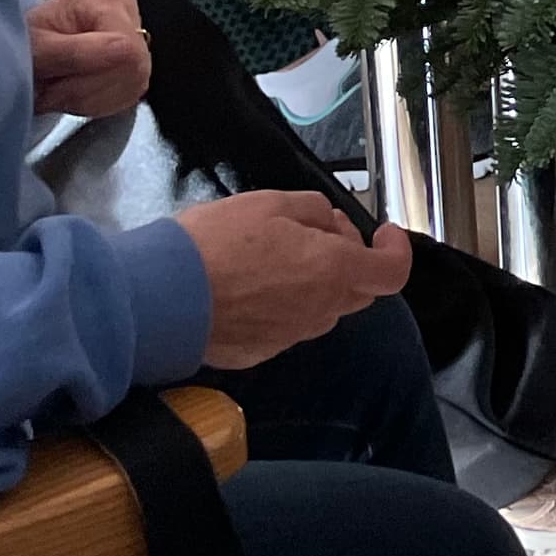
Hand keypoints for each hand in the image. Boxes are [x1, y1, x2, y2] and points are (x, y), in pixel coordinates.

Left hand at [27, 0, 150, 117]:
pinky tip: (77, 93)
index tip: (56, 85)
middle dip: (89, 90)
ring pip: (135, 82)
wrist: (17, 55)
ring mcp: (135, 33)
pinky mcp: (136, 60)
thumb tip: (125, 54)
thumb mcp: (37, 50)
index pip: (126, 48)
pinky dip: (100, 102)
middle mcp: (125, 9)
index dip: (93, 77)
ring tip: (61, 90)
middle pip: (134, 67)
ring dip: (92, 98)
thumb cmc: (22, 46)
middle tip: (54, 89)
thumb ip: (75, 52)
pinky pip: (133, 91)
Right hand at [175, 193, 412, 367]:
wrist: (160, 297)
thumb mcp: (273, 203)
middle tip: (316, 233)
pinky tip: (249, 286)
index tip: (383, 233)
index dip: (395, 251)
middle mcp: (320, 311)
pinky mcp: (259, 352)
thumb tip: (331, 227)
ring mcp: (290, 337)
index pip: (392, 273)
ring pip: (321, 308)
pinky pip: (286, 325)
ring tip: (275, 256)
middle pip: (357, 289)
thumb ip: (316, 212)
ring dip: (315, 283)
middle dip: (349, 259)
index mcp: (333, 272)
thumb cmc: (218, 243)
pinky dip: (282, 304)